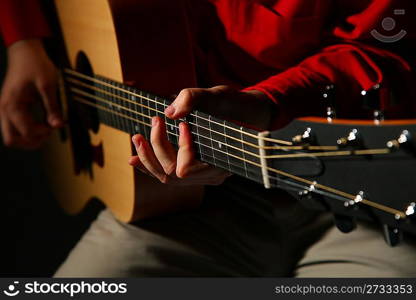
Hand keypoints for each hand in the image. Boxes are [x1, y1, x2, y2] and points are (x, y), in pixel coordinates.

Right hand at [0, 39, 62, 148]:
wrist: (25, 51)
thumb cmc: (36, 64)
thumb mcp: (48, 85)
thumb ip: (53, 107)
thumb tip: (58, 126)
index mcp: (12, 104)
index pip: (26, 132)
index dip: (44, 133)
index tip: (57, 124)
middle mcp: (4, 109)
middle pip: (12, 140)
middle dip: (32, 141)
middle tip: (48, 132)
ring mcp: (5, 110)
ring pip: (12, 136)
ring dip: (29, 137)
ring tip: (46, 128)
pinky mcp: (10, 108)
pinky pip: (15, 128)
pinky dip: (28, 130)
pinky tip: (42, 124)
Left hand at [128, 85, 273, 185]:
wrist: (245, 114)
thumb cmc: (234, 106)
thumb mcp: (218, 96)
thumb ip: (194, 99)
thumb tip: (170, 112)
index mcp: (220, 163)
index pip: (186, 168)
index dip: (180, 147)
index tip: (184, 124)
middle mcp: (211, 175)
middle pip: (171, 174)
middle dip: (156, 149)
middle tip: (154, 122)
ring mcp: (202, 175)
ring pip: (166, 177)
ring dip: (148, 158)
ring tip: (137, 137)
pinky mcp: (194, 169)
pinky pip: (168, 175)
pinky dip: (149, 166)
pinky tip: (134, 159)